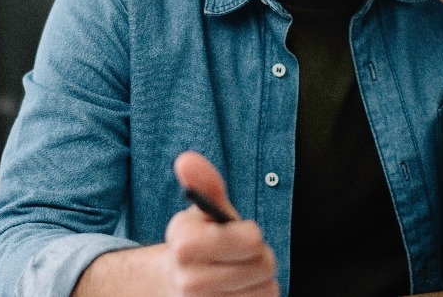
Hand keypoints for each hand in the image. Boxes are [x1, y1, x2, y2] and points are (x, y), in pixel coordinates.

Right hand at [163, 151, 278, 295]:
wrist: (176, 285)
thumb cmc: (200, 241)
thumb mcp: (203, 211)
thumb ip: (204, 183)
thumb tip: (187, 159)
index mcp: (184, 241)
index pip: (251, 240)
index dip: (251, 234)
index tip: (240, 232)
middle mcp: (189, 279)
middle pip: (264, 266)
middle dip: (260, 257)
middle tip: (242, 255)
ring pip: (266, 291)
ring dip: (261, 281)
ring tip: (240, 274)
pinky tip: (240, 292)